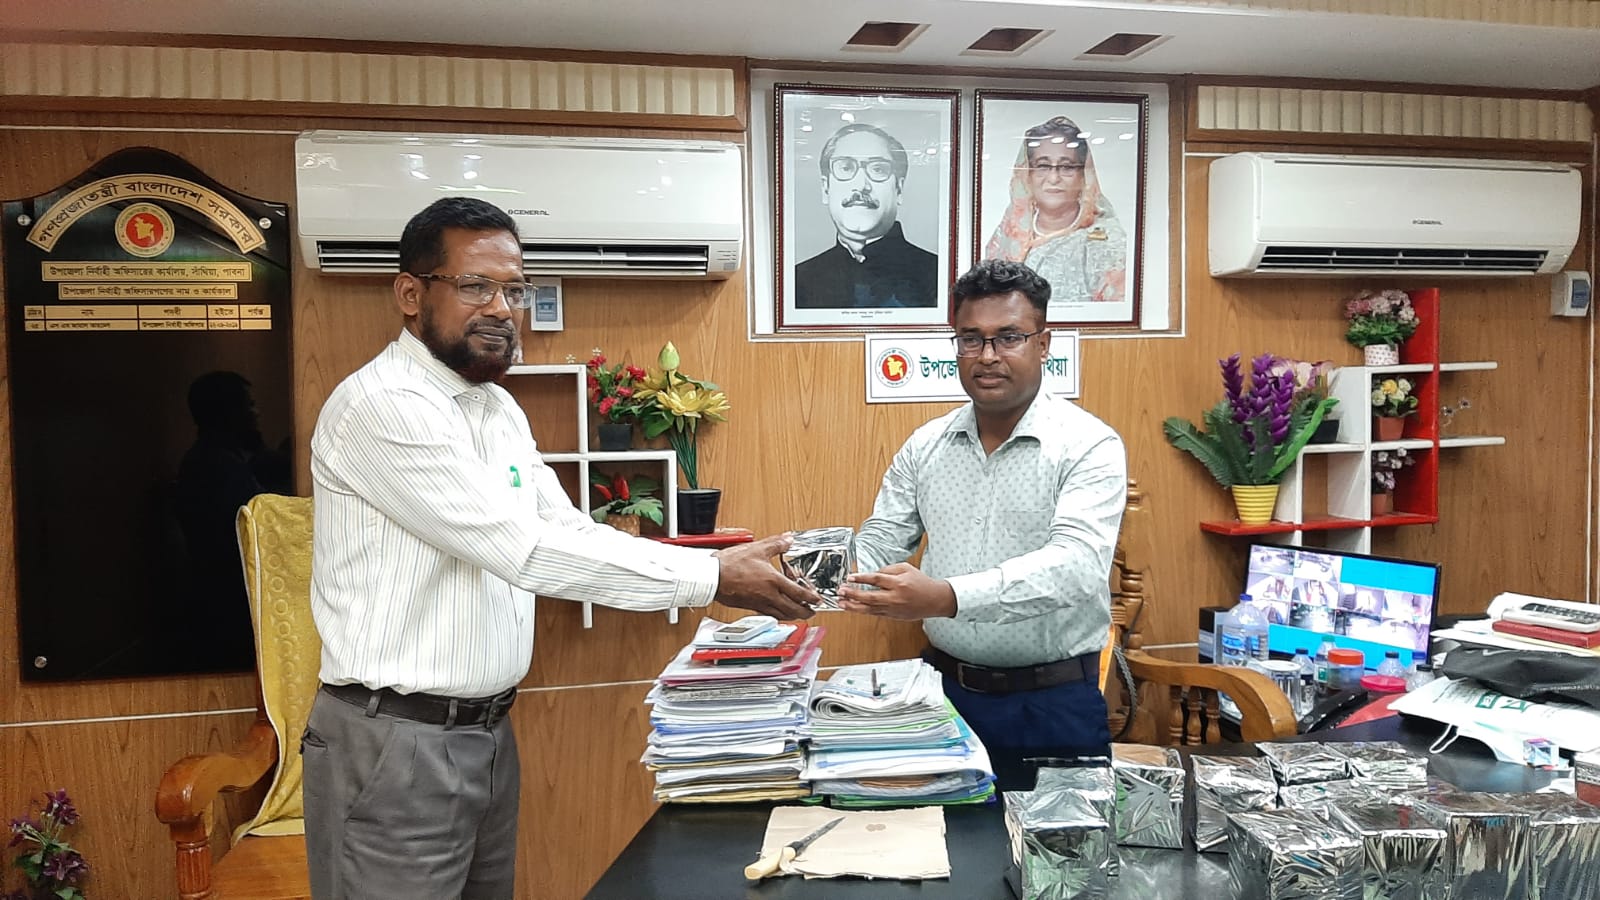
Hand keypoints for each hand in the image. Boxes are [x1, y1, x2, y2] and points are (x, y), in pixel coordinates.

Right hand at [712, 534, 822, 619]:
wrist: (713, 577)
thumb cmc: (730, 565)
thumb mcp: (757, 548)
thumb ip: (776, 544)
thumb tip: (788, 539)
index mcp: (773, 581)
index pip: (798, 594)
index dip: (811, 598)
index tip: (817, 600)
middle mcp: (769, 595)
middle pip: (793, 610)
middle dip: (805, 612)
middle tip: (812, 611)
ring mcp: (759, 603)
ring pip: (782, 615)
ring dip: (793, 615)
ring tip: (798, 614)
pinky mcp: (750, 607)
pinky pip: (769, 614)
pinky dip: (778, 615)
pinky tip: (777, 612)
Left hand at [836, 563, 956, 620]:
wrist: (934, 600)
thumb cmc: (921, 583)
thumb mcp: (906, 569)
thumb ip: (888, 570)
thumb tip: (872, 574)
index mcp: (899, 583)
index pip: (876, 579)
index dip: (861, 578)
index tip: (850, 577)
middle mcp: (895, 597)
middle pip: (870, 597)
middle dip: (853, 594)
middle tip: (841, 591)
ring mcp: (893, 609)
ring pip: (870, 609)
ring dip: (853, 606)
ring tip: (841, 603)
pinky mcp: (892, 616)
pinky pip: (874, 614)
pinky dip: (862, 611)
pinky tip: (853, 609)